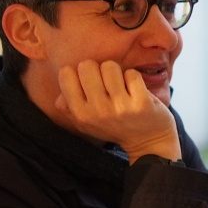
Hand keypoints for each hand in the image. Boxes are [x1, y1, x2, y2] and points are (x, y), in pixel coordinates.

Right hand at [54, 59, 179, 161]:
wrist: (148, 142)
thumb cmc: (113, 126)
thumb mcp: (85, 122)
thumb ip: (68, 107)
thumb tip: (59, 96)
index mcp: (80, 113)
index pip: (66, 73)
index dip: (79, 73)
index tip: (90, 83)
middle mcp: (97, 111)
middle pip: (87, 65)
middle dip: (98, 69)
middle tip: (107, 83)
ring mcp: (120, 107)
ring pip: (110, 66)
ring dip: (117, 72)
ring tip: (121, 87)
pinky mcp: (141, 103)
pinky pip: (132, 74)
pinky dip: (134, 78)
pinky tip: (135, 90)